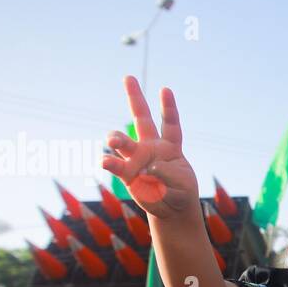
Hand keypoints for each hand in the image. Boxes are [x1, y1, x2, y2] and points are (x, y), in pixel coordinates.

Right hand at [101, 76, 199, 218]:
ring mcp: (137, 159)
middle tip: (128, 77)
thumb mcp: (183, 184)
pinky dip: (111, 164)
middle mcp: (151, 147)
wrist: (171, 209)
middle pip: (142, 118)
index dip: (168, 107)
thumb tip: (148, 169)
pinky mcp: (127, 174)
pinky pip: (116, 166)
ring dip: (116, 139)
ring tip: (112, 140)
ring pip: (124, 142)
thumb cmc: (180, 192)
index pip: (170, 123)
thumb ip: (169, 174)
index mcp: (170, 146)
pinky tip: (105, 161)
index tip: (165, 89)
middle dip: (135, 98)